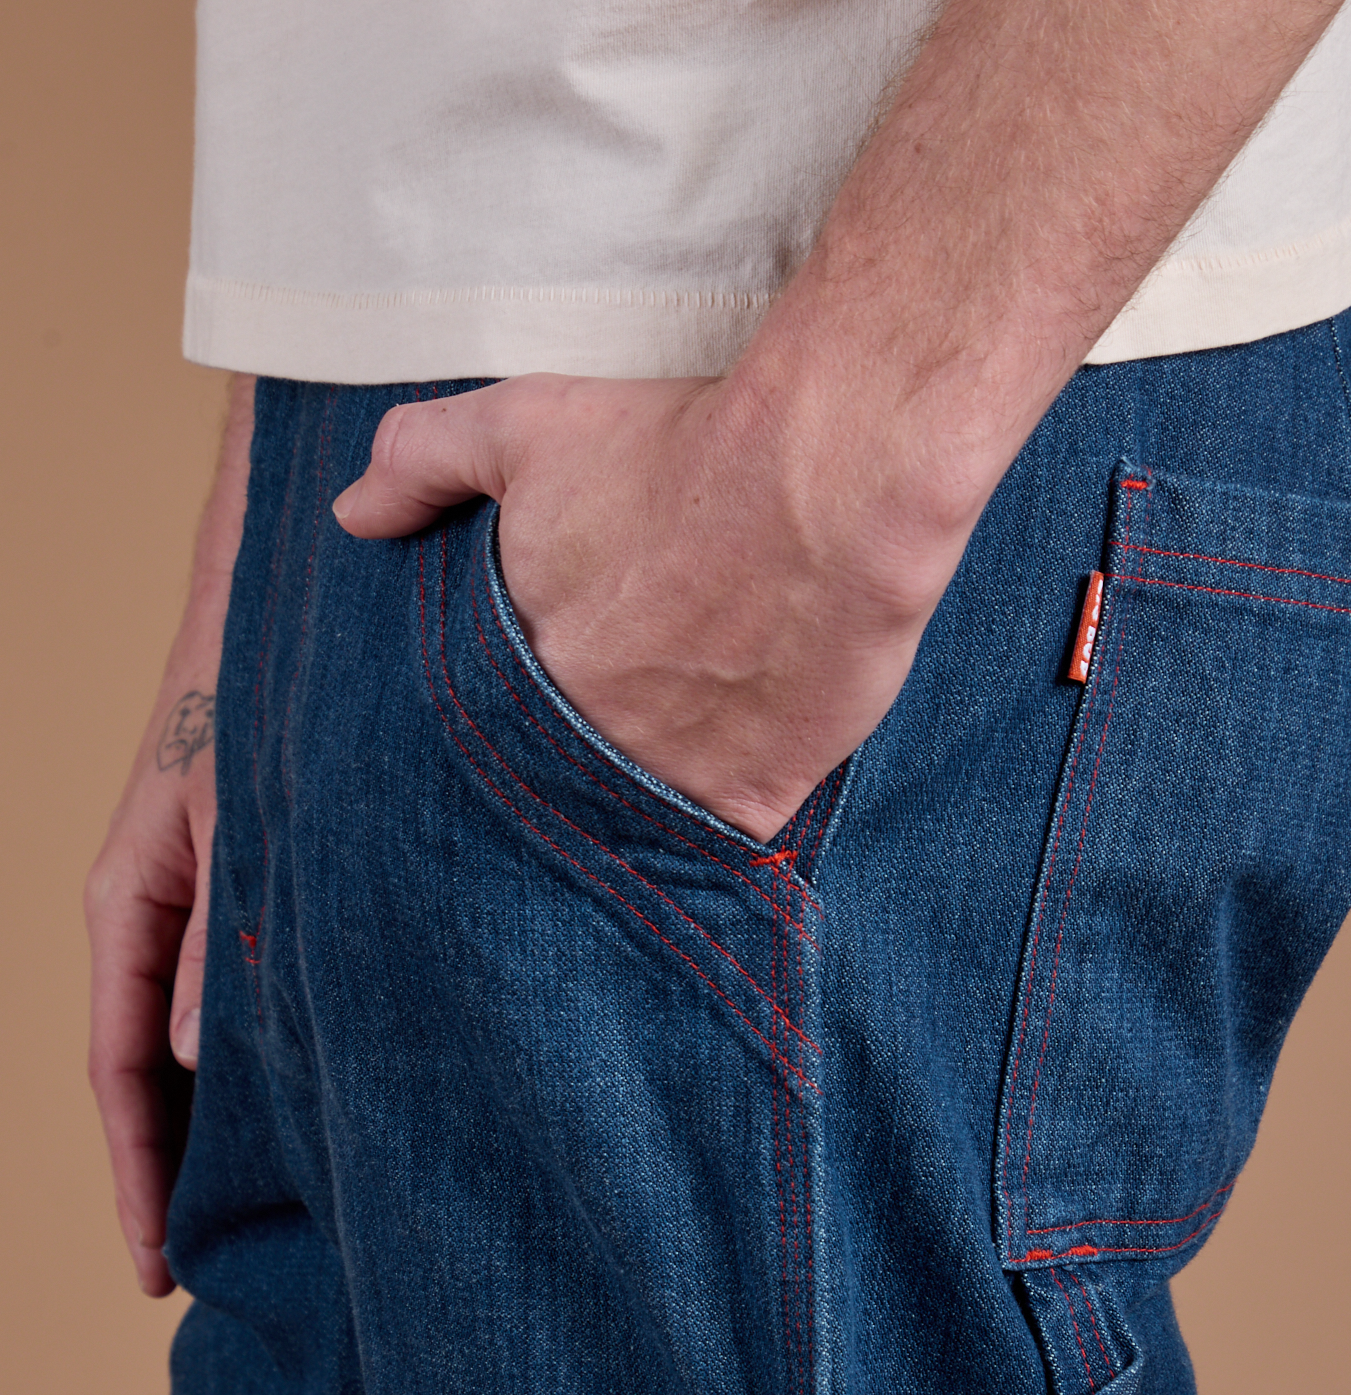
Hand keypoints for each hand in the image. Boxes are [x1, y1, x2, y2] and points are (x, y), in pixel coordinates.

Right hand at [86, 376, 252, 1294]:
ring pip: (208, 1045)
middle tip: (217, 1273)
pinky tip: (317, 1110)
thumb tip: (210, 1057)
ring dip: (231, 1128)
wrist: (288, 602)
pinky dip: (270, 1062)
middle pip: (160, 1078)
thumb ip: (224, 935)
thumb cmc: (247, 698)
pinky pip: (253, 997)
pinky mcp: (260, 889)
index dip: (138, 1176)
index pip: (121, 1072)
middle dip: (180, 1174)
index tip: (156, 1268)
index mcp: (128, 904)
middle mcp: (164, 917)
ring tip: (273, 1218)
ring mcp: (211, 906)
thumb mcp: (227, 821)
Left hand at [332, 370, 964, 840]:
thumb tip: (352, 512)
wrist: (824, 479)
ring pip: (645, 810)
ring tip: (695, 733)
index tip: (558, 690)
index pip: (490, 732)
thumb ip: (424, 460)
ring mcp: (667, 781)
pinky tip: (753, 763)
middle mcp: (581, 743)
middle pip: (567, 776)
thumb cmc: (676, 447)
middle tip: (636, 705)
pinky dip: (736, 810)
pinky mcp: (752, 798)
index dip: (524, 712)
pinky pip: (732, 837)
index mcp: (517, 673)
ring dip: (662, 781)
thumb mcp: (527, 426)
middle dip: (588, 753)